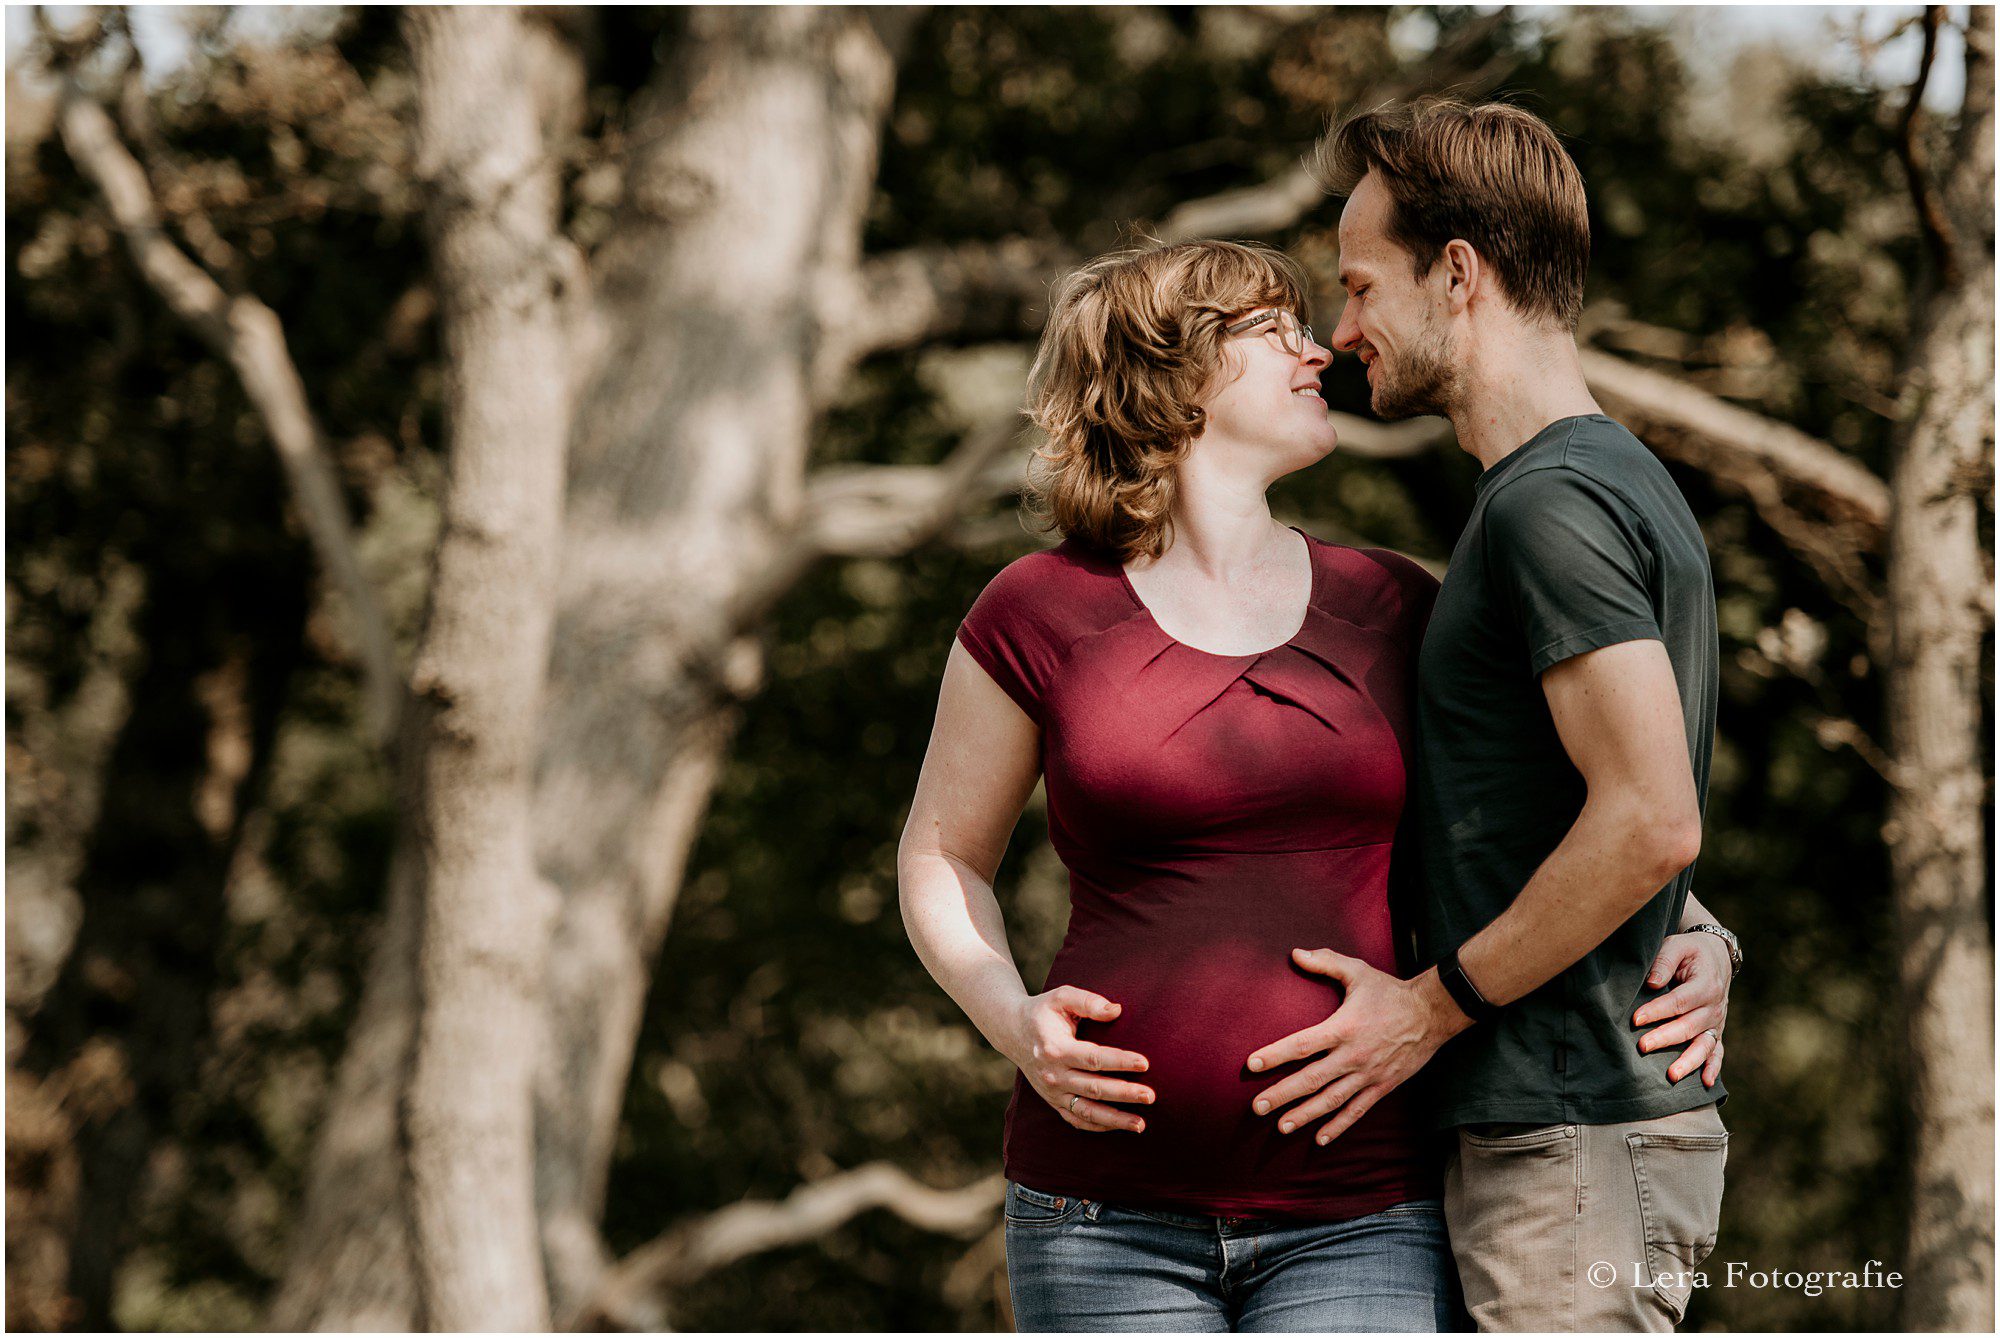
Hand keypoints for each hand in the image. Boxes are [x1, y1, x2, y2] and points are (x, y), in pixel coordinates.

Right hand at [1003, 985, 1152, 1132]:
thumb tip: (1116, 1010)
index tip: (1145, 1063)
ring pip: (1086, 1111)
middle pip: (1094, 1088)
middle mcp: (1053, 1074)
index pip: (1093, 1058)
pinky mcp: (1053, 1101)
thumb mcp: (1061, 997)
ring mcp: (1052, 1092)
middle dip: (1124, 1093)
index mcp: (1056, 1048)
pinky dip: (1098, 1126)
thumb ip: (1088, 1001)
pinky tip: (1119, 1126)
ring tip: (1141, 1124)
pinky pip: (1076, 1120)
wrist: (1012, 1031)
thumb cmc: (1043, 1011)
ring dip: (1115, 1119)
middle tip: (1150, 1096)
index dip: (1119, 1062)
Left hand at [1245, 949, 1461, 1145]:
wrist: (1432, 1013)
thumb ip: (1325, 962)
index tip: (1251, 1065)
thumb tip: (1294, 954)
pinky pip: (1357, 1111)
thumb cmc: (1390, 991)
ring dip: (1305, 1115)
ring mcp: (1368, 1074)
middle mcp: (1353, 1055)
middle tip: (1256, 1108)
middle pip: (1311, 1079)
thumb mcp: (1358, 971)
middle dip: (1282, 1095)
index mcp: (1343, 1028)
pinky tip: (1320, 1139)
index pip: (1302, 1044)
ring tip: (1281, 1127)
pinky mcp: (1382, 1086)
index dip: (1274, 1055)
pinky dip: (1339, 1126)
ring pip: (1332, 1100)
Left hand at [1634, 931, 1730, 1086]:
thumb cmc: (1689, 951)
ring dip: (1689, 1061)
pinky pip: (1718, 1052)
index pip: (1680, 1001)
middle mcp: (1714, 1006)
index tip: (1636, 1019)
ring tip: (1672, 1075)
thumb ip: (1664, 961)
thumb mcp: (1677, 946)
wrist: (1716, 957)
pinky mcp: (1715, 1031)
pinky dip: (1713, 1067)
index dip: (1658, 1010)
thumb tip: (1652, 983)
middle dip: (1665, 1038)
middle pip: (1690, 1026)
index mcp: (1706, 984)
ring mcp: (1717, 1022)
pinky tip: (1705, 1082)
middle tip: (1642, 1046)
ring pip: (1704, 1045)